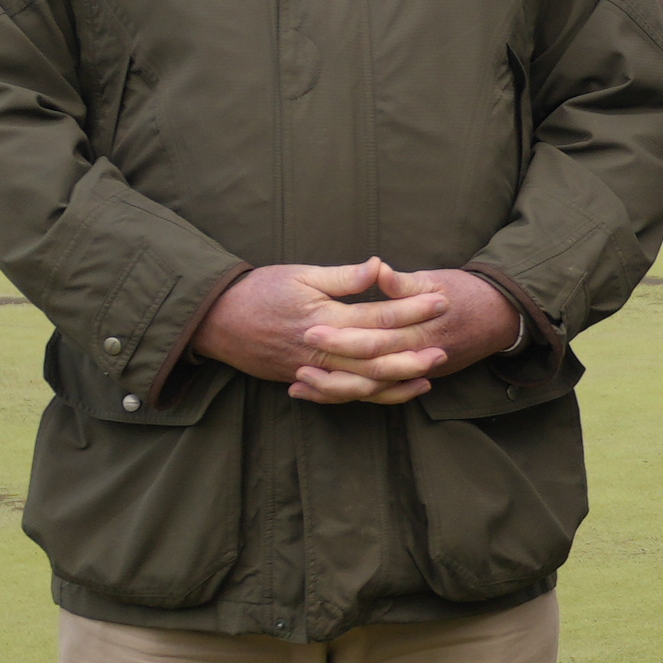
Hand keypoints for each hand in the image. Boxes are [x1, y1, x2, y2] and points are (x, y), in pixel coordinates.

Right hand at [187, 259, 464, 404]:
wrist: (216, 321)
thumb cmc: (259, 291)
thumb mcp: (300, 274)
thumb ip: (343, 277)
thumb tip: (379, 267)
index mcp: (325, 318)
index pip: (379, 317)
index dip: (413, 309)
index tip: (440, 300)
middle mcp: (322, 351)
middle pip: (378, 357)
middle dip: (414, 352)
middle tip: (445, 344)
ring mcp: (314, 371)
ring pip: (365, 384)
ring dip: (398, 380)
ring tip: (428, 373)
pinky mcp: (306, 381)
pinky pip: (345, 395)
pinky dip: (372, 396)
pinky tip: (393, 389)